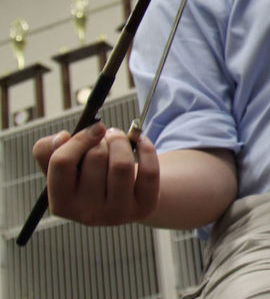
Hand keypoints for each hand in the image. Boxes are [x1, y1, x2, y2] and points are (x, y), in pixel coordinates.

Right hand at [33, 122, 159, 225]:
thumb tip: (62, 138)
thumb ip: (48, 150)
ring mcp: (117, 214)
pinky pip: (148, 171)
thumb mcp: (65, 166)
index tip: (95, 128)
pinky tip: (141, 144)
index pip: (61, 163)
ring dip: (122, 142)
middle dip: (104, 138)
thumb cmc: (88, 176)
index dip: (79, 138)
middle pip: (95, 158)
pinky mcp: (143, 208)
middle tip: (108, 137)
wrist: (123, 196)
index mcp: (61, 203)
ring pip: (122, 165)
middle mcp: (87, 214)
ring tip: (120, 140)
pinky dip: (147, 149)